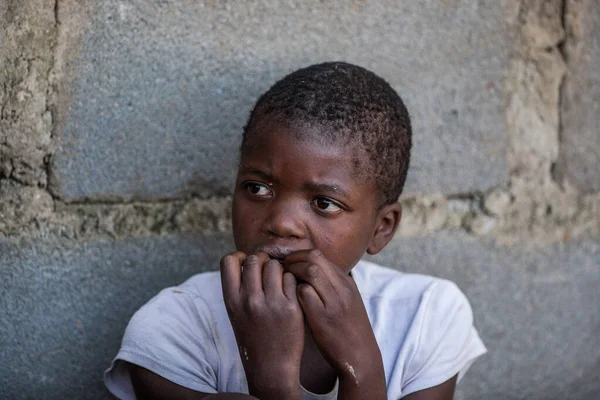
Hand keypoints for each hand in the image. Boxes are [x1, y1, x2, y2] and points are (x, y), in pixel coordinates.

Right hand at [220, 252, 303, 399]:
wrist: (271, 366)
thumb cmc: (254, 336)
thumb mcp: (236, 313)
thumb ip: (239, 288)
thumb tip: (247, 258)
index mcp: (232, 300)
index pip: (228, 261)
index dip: (239, 257)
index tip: (247, 264)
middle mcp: (249, 300)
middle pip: (255, 259)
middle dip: (262, 260)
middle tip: (267, 272)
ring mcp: (271, 303)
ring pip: (275, 265)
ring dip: (278, 269)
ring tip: (279, 282)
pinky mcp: (291, 307)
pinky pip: (291, 278)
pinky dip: (291, 280)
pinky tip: (289, 291)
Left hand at [283, 250, 386, 397]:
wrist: (360, 356)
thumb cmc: (348, 329)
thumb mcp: (346, 301)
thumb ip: (331, 285)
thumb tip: (309, 270)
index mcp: (346, 282)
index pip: (320, 255)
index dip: (299, 255)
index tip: (288, 263)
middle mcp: (342, 287)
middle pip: (315, 257)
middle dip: (293, 259)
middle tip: (281, 267)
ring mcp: (333, 301)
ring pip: (310, 270)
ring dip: (292, 272)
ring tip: (282, 280)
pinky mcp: (323, 317)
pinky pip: (304, 293)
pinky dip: (293, 291)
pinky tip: (287, 298)